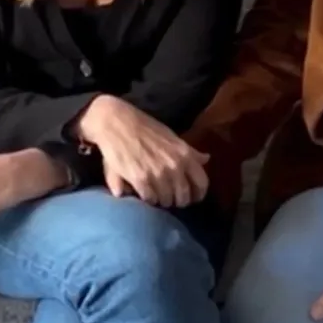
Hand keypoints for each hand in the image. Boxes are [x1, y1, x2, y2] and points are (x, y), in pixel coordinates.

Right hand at [75, 96, 209, 207]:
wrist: (116, 122)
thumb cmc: (144, 127)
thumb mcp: (171, 136)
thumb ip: (190, 151)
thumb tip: (206, 159)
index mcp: (184, 154)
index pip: (202, 182)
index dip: (198, 194)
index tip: (192, 197)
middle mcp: (175, 165)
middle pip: (184, 196)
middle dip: (178, 201)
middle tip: (170, 199)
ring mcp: (158, 174)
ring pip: (166, 200)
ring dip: (162, 201)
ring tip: (156, 195)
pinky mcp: (141, 179)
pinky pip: (150, 199)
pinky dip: (148, 199)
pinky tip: (144, 193)